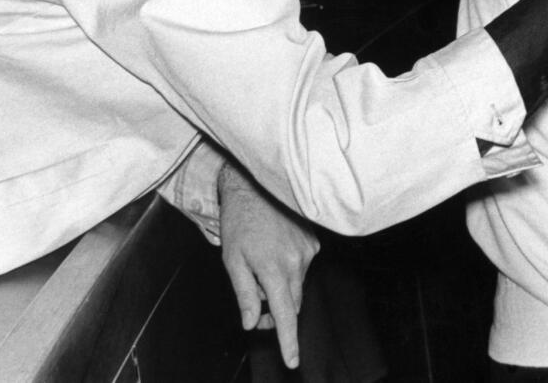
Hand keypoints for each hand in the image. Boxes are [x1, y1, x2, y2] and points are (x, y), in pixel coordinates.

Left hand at [218, 163, 319, 368]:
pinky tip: (275, 251)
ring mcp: (309, 251)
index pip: (285, 315)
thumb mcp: (233, 261)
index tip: (293, 361)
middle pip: (292, 304)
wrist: (256, 186)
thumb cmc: (240, 223)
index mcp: (274, 269)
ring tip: (261, 267)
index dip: (288, 341)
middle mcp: (297, 262)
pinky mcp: (314, 242)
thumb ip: (246, 295)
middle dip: (276, 313)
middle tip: (256, 311)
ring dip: (282, 290)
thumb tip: (253, 323)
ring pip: (298, 286)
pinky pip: (303, 268)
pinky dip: (290, 270)